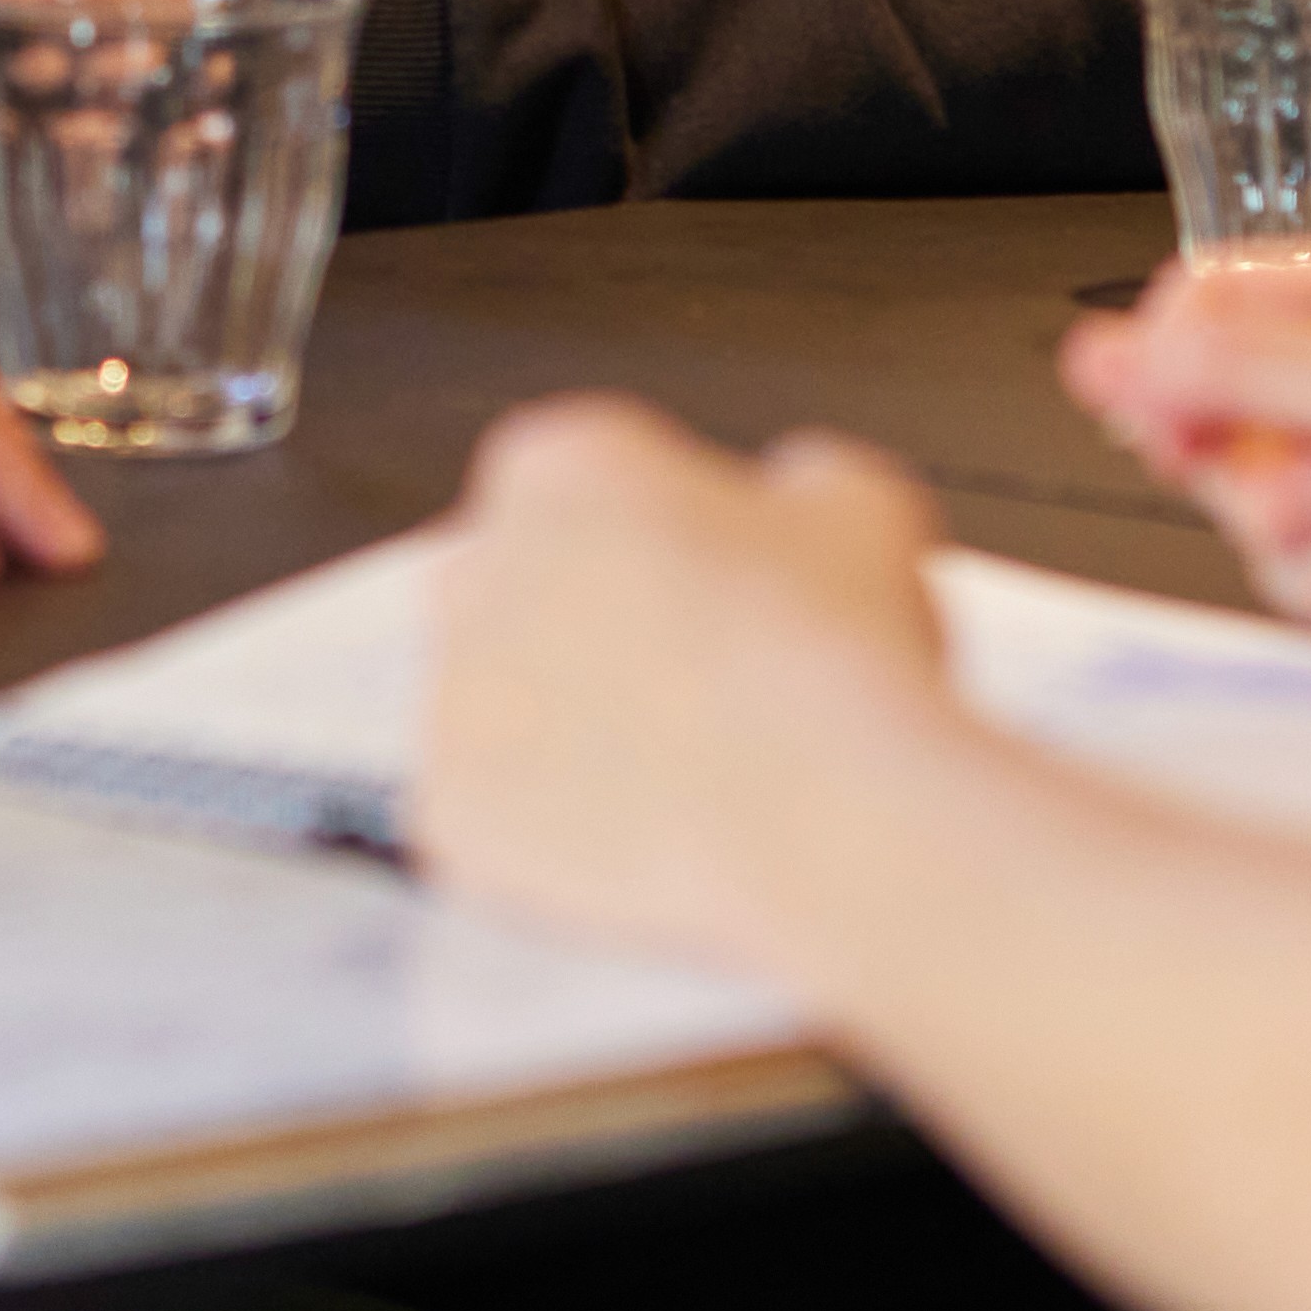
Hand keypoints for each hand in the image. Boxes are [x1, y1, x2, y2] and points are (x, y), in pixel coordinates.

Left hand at [410, 397, 967, 980]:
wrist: (816, 813)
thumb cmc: (836, 652)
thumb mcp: (860, 506)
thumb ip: (799, 485)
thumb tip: (791, 504)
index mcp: (561, 466)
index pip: (590, 489)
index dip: (666, 543)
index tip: (717, 592)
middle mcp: (476, 568)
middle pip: (524, 592)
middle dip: (593, 633)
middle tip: (695, 689)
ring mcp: (451, 698)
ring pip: (503, 713)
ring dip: (570, 737)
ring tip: (685, 780)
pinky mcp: (450, 811)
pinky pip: (496, 821)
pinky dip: (556, 837)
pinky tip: (645, 843)